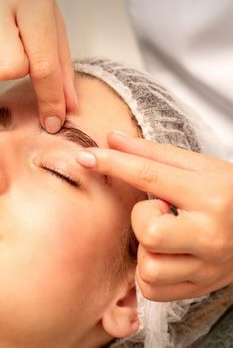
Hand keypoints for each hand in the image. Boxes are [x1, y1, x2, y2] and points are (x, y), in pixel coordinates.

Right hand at [0, 0, 76, 132]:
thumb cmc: (30, 3)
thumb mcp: (53, 27)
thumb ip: (61, 66)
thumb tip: (68, 106)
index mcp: (33, 5)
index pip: (45, 66)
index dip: (50, 100)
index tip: (53, 122)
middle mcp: (4, 8)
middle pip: (11, 68)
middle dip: (18, 70)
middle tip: (19, 54)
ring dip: (4, 63)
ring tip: (9, 43)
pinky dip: (0, 58)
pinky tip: (6, 45)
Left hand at [76, 131, 232, 300]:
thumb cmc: (228, 192)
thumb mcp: (197, 167)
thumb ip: (152, 154)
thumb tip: (112, 139)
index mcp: (208, 194)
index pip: (149, 175)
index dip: (113, 163)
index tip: (87, 157)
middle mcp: (209, 233)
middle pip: (149, 233)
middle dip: (141, 220)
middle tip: (160, 212)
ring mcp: (206, 266)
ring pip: (149, 268)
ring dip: (145, 248)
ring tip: (165, 235)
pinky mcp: (199, 287)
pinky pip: (152, 290)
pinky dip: (148, 271)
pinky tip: (163, 254)